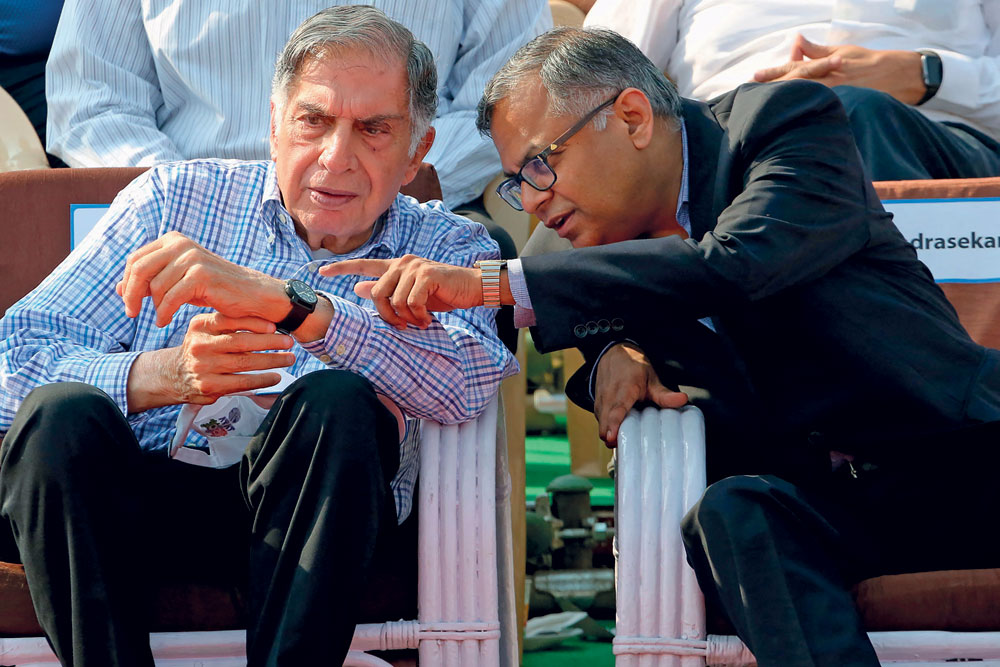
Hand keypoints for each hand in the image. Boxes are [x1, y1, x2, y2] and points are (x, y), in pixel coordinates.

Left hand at [117, 231, 286, 326]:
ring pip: (155, 286)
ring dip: (154, 307)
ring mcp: (192, 257)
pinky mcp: (202, 275)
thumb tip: (117, 287)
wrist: (252, 295)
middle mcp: (181, 244)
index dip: (126, 283)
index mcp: (173, 240)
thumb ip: (151, 281)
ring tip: (162, 318)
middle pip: (140, 269)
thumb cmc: (215, 289)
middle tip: (132, 314)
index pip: (136, 259)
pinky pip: (171, 297)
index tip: (128, 303)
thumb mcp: (179, 282)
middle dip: (131, 295)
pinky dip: (165, 313)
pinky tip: (167, 321)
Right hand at [126, 312, 294, 410]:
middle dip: (270, 342)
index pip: (230, 320)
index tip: (275, 326)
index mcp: (200, 325)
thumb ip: (229, 324)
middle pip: (241, 342)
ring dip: (272, 361)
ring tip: (289, 358)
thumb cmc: (201, 348)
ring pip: (245, 363)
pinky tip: (275, 377)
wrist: (173, 374)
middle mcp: (200, 345)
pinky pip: (242, 382)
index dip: (255, 322)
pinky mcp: (208, 386)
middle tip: (289, 342)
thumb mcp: (207, 330)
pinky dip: (262, 380)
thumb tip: (269, 323)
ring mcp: (203, 367)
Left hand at [319, 255, 482, 328]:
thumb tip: (357, 288)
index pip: (364, 264)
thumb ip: (386, 290)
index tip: (321, 271)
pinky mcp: (427, 275)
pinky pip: (411, 302)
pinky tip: (427, 319)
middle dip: (387, 315)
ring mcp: (415, 267)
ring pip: (394, 300)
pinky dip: (418, 316)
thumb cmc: (442, 293)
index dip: (342, 268)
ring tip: (419, 322)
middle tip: (402, 326)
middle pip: (377, 293)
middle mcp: (403, 262)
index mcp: (397, 266)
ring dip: (406, 318)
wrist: (471, 288)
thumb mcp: (411, 294)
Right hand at [594, 342, 687, 446]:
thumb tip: (683, 400)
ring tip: (628, 439)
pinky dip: (609, 428)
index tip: (612, 439)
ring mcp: (600, 403)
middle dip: (613, 438)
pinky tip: (622, 429)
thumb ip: (664, 393)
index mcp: (624, 391)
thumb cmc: (633, 366)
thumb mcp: (651, 377)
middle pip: (605, 425)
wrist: (613, 353)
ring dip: (611, 434)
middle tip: (630, 447)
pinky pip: (601, 422)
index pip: (615, 411)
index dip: (613, 426)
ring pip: (602, 426)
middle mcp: (608, 398)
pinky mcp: (597, 407)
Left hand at [753, 34, 924, 104]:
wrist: (895, 76)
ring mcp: (836, 96)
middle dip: (775, 89)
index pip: (796, 69)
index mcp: (827, 66)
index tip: (756, 76)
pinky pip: (820, 111)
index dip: (775, 73)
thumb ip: (816, 50)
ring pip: (806, 99)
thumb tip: (798, 40)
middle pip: (796, 85)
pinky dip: (804, 114)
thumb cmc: (865, 62)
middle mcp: (829, 82)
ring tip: (764, 107)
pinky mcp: (843, 108)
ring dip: (786, 102)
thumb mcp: (840, 52)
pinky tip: (789, 120)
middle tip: (752, 92)